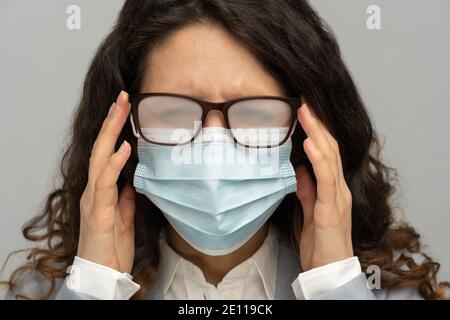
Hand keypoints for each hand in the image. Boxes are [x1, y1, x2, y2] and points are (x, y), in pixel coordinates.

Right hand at [77, 91, 135, 272]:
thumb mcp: (124, 217)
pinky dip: (114, 163)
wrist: (102, 274)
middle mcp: (95, 190)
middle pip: (102, 148)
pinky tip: (124, 147)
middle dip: (112, 121)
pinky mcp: (99, 212)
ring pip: (100, 158)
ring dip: (111, 132)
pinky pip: (106, 183)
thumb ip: (126, 198)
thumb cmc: (111, 248)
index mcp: (102, 190)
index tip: (125, 109)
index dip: (114, 131)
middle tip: (122, 97)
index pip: (107, 153)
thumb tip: (133, 182)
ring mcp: (94, 199)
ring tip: (121, 109)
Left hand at [295, 102, 353, 271]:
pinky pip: (326, 178)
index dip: (316, 129)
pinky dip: (318, 158)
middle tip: (303, 100)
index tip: (303, 109)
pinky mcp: (332, 208)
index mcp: (332, 187)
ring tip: (305, 111)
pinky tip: (310, 142)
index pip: (325, 151)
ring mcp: (337, 196)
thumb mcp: (310, 210)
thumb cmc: (321, 242)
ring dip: (317, 132)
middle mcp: (338, 187)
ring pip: (329, 157)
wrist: (330, 270)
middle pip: (329, 148)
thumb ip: (306, 189)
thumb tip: (298, 169)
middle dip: (316, 123)